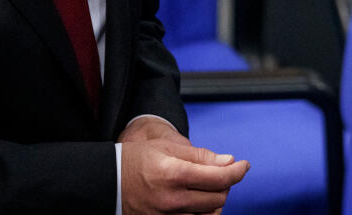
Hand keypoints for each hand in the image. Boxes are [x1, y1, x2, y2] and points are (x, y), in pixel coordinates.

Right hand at [119, 119, 248, 214]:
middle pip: (218, 198)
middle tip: (219, 173)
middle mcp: (172, 200)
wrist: (108, 182)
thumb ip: (200, 156)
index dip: (238, 171)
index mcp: (174, 174)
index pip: (220, 178)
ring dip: (215, 202)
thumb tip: (229, 162)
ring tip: (208, 188)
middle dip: (225, 184)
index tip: (243, 166)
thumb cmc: (137, 160)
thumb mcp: (167, 148)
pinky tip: (198, 203)